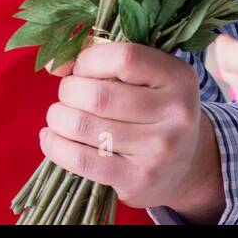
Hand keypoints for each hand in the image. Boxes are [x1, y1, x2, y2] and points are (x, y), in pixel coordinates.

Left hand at [40, 42, 224, 222]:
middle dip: (68, 91)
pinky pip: (81, 160)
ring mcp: (158, 150)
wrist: (186, 166)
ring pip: (84, 125)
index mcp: (179, 77)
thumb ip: (103, 59)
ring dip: (59, 118)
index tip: (81, 69)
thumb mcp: (146, 77)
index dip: (89, 60)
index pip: (124, 58)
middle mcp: (175, 113)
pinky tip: (51, 138)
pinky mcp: (138, 179)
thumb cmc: (154, 109)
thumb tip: (55, 64)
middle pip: (98, 96)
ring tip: (60, 116)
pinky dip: (56, 146)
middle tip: (68, 95)